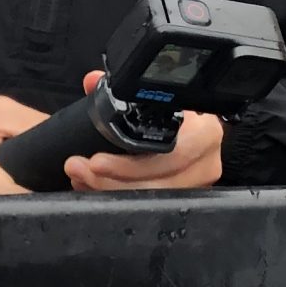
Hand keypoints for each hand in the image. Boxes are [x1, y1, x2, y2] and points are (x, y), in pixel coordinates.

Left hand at [64, 71, 224, 191]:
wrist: (195, 132)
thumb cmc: (175, 113)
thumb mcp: (154, 100)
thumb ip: (121, 90)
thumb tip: (91, 81)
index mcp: (204, 134)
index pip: (168, 156)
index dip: (128, 164)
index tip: (95, 161)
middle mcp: (205, 163)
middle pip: (156, 185)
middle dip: (110, 181)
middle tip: (80, 171)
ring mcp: (197, 186)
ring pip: (150, 200)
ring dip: (109, 191)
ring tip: (81, 178)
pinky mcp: (184, 200)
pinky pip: (147, 205)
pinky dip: (116, 197)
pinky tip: (94, 186)